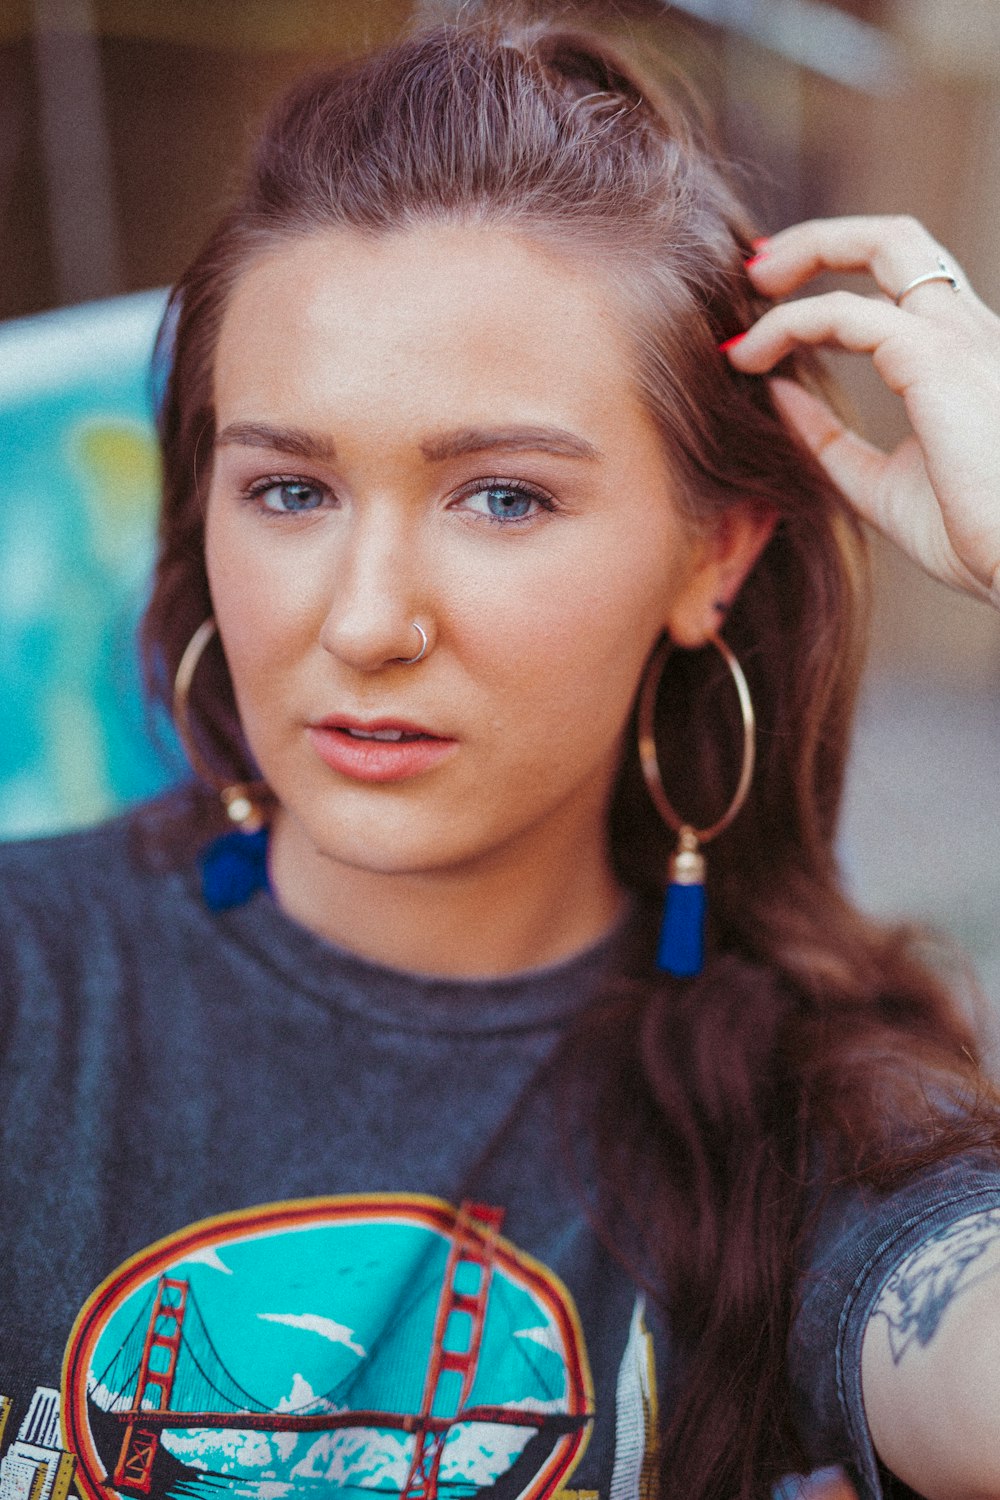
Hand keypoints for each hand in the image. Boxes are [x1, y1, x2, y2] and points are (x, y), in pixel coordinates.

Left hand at [725, 215, 999, 606]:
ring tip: (745, 293)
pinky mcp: (938, 358)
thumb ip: (830, 442)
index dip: (835, 283)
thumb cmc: (976, 540)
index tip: (771, 303)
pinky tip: (752, 355)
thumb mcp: (883, 486)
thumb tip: (777, 395)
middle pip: (900, 240)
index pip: (902, 288)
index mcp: (966, 362)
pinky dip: (791, 322)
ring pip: (885, 243)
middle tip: (754, 270)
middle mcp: (971, 334)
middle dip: (821, 239)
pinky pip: (848, 313)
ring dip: (804, 255)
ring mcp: (961, 339)